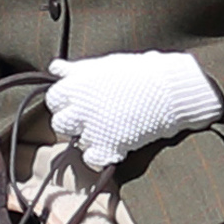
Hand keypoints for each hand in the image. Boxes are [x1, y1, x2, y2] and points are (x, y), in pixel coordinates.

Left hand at [45, 50, 223, 171]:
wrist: (169, 89)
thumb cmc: (139, 73)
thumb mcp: (104, 65)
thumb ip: (76, 70)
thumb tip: (55, 67)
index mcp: (76, 86)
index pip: (53, 99)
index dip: (66, 101)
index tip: (79, 101)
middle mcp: (80, 108)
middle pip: (61, 123)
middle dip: (74, 121)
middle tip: (93, 116)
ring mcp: (94, 129)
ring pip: (79, 141)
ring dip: (91, 136)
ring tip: (111, 125)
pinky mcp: (110, 146)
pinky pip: (92, 158)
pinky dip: (101, 153)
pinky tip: (114, 143)